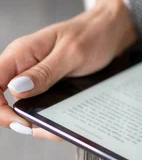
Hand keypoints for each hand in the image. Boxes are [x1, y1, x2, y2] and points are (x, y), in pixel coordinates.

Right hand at [0, 0, 136, 139]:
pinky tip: (63, 121)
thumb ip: (44, 72)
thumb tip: (15, 89)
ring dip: (37, 120)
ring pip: (23, 104)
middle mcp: (24, 65)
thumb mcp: (72, 54)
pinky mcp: (49, 82)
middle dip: (18, 118)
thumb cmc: (93, 34)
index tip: (21, 121)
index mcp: (21, 53)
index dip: (0, 107)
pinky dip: (49, 115)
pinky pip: (41, 102)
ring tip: (57, 130)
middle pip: (4, 99)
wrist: (113, 29)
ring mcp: (36, 75)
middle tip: (41, 129)